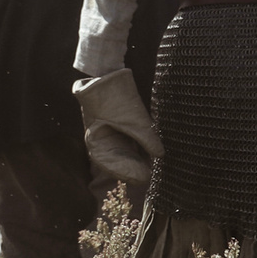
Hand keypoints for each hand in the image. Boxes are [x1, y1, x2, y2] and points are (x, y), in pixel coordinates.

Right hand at [73, 68, 160, 185]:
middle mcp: (103, 141)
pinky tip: (151, 157)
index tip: (142, 178)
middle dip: (133, 169)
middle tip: (149, 176)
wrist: (106, 79)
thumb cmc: (113, 99)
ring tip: (152, 169)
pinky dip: (139, 151)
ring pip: (125, 154)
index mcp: (96, 141)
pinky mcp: (120, 129)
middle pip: (118, 161)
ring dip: (137, 161)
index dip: (125, 172)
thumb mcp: (133, 120)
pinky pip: (130, 145)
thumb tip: (161, 155)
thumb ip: (147, 138)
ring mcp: (111, 135)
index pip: (109, 163)